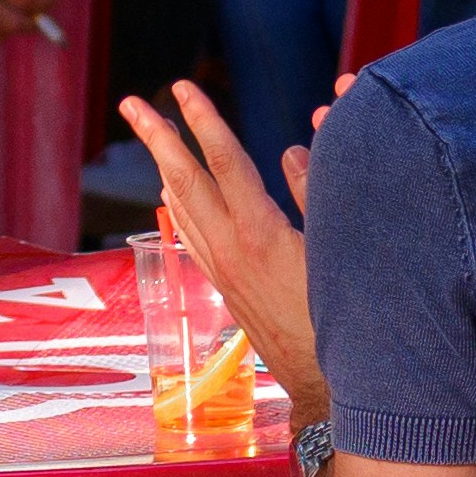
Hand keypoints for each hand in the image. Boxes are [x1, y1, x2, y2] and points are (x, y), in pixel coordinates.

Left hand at [124, 82, 329, 420]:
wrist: (326, 389)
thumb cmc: (342, 319)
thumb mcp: (339, 252)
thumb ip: (317, 196)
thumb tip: (292, 149)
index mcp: (258, 235)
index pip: (223, 162)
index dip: (203, 121)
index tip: (182, 87)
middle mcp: (230, 250)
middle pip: (185, 180)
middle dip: (158, 137)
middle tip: (133, 104)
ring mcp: (223, 270)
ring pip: (183, 207)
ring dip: (165, 166)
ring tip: (151, 134)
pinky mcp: (226, 288)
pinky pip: (191, 234)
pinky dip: (178, 205)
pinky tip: (173, 194)